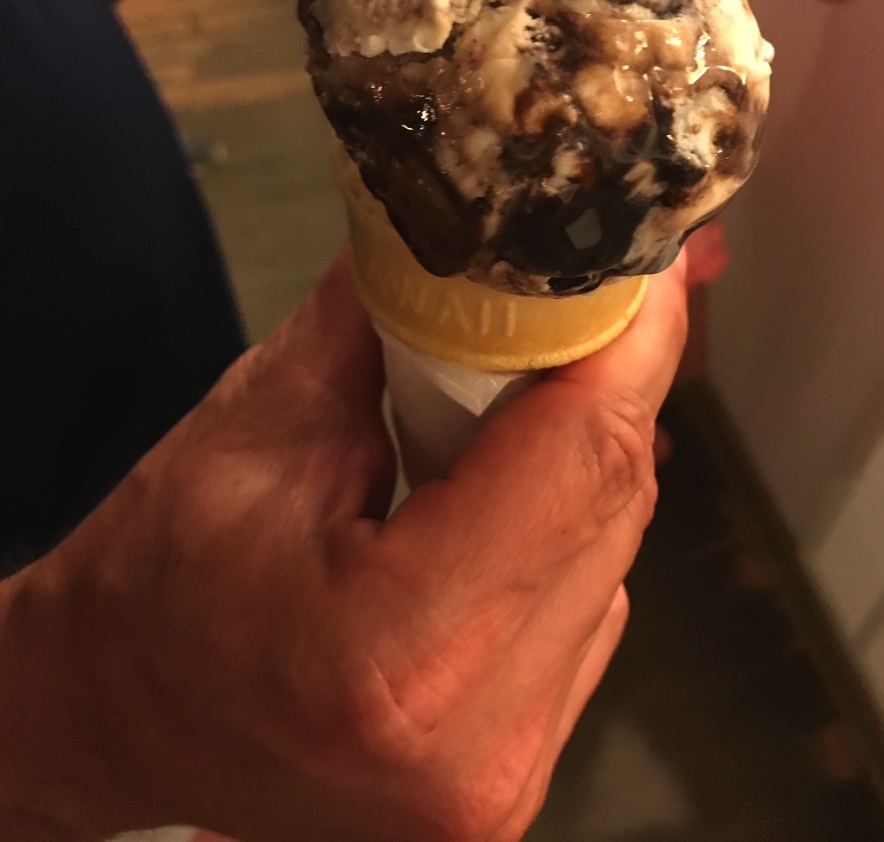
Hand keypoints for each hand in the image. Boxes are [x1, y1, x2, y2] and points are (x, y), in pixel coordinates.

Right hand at [1, 249, 685, 841]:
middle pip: (611, 509)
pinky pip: (584, 609)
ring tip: (543, 380)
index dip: (629, 341)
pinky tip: (512, 482)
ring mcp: (507, 777)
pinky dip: (565, 527)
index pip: (576, 463)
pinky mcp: (512, 774)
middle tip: (598, 291)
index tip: (646, 256)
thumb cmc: (151, 584)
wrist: (111, 719)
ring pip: (610, 559)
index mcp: (398, 652)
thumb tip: (479, 231)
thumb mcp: (257, 426)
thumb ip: (383, 319)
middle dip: (614, 384)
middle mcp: (481, 740)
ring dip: (589, 455)